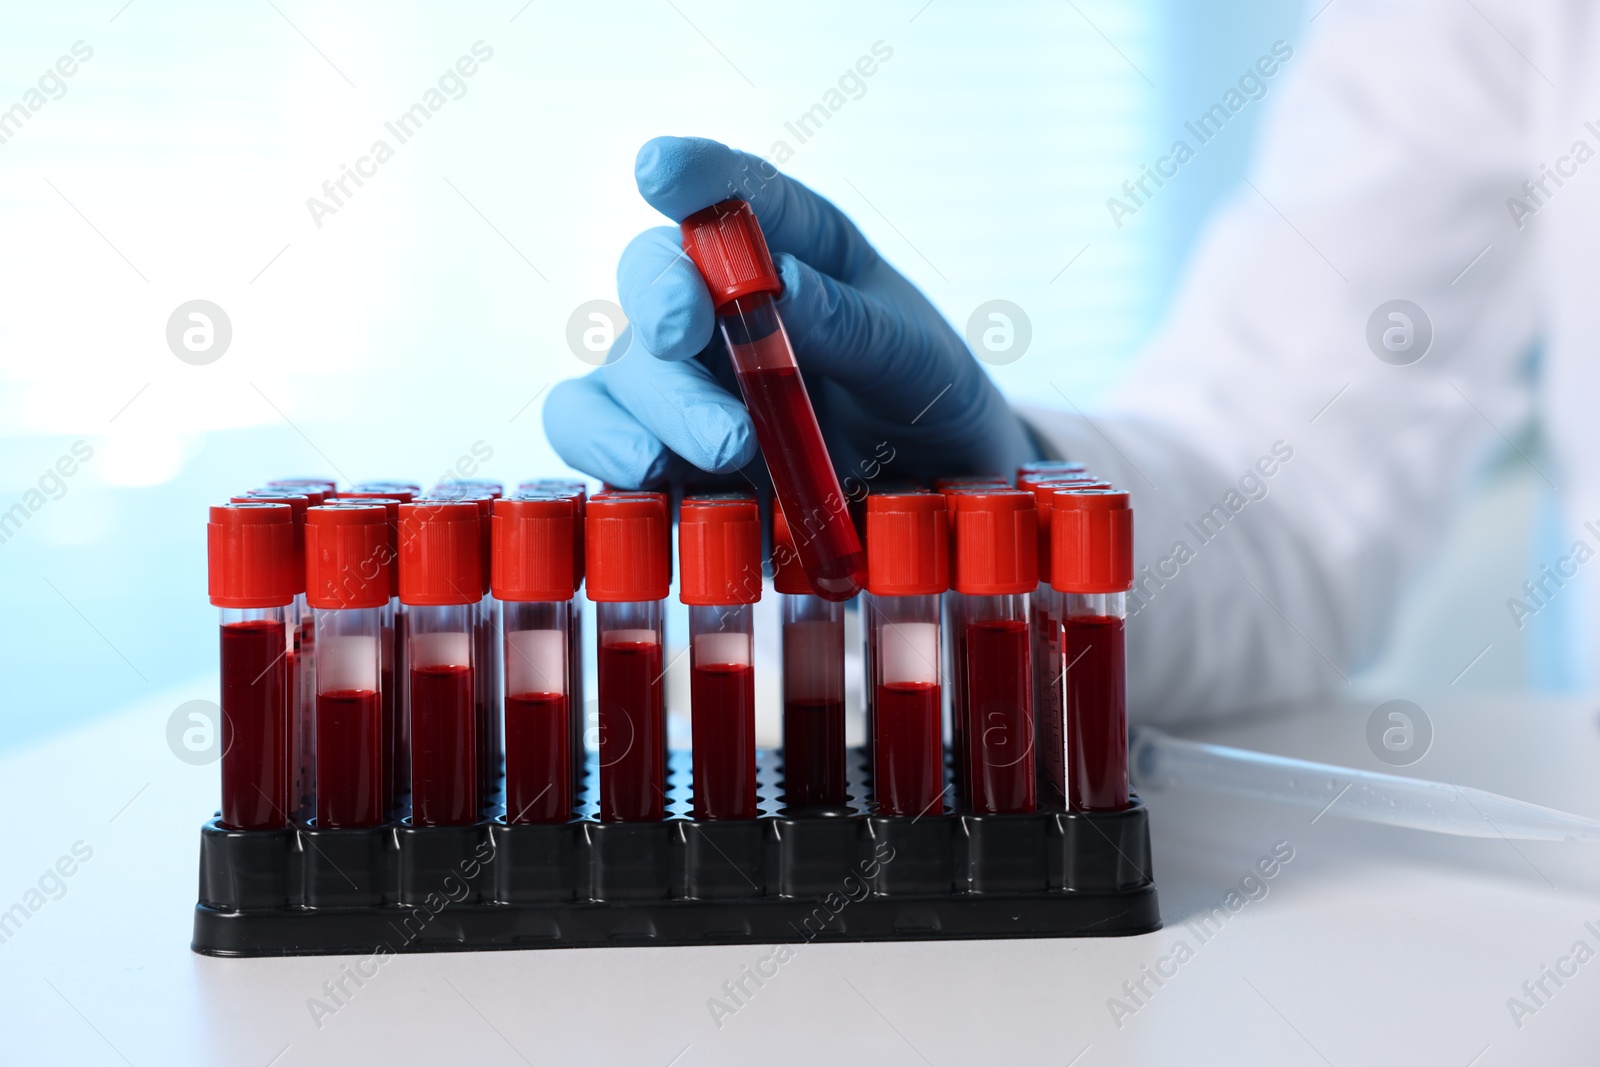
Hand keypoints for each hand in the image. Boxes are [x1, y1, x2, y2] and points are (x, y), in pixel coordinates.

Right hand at [543, 136, 1037, 490]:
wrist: (934, 504)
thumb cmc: (929, 409)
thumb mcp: (921, 365)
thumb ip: (856, 327)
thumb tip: (782, 284)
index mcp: (799, 249)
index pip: (739, 194)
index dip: (694, 173)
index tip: (659, 169)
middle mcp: (724, 303)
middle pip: (658, 273)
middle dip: (663, 296)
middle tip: (684, 329)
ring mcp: (685, 378)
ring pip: (627, 363)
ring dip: (664, 398)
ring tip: (731, 446)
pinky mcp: (661, 451)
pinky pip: (595, 434)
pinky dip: (604, 445)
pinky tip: (645, 469)